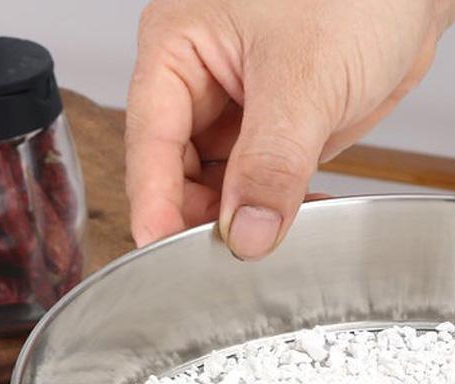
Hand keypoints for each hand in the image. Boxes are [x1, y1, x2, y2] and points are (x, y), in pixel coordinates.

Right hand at [126, 0, 454, 257]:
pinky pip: (264, 191)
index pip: (150, 140)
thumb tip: (244, 233)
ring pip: (223, 190)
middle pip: (179, 174)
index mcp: (179, 48)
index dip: (155, 204)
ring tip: (275, 246)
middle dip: (204, 221)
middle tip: (231, 263)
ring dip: (246, 223)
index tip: (165, 256)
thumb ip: (270, 163)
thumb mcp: (304, 80)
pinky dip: (280, 215)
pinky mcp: (279, 137)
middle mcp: (202, 83)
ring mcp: (242, 114)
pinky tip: (301, 227)